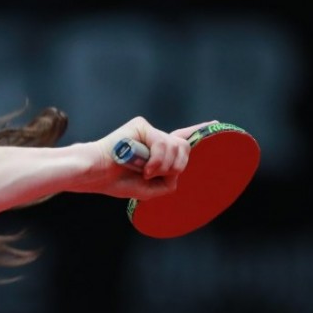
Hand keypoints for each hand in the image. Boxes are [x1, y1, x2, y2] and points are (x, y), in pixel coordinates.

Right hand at [92, 118, 218, 199]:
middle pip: (184, 147)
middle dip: (177, 165)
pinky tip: (145, 168)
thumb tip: (179, 168)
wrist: (98, 174)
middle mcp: (155, 138)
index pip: (182, 139)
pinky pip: (163, 142)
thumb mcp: (151, 189)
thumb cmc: (118, 182)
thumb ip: (170, 180)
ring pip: (177, 147)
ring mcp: (149, 131)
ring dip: (165, 166)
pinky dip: (157, 160)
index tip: (215, 123)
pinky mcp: (142, 126)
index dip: (198, 132)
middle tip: (158, 175)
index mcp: (157, 151)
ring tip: (147, 173)